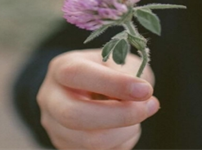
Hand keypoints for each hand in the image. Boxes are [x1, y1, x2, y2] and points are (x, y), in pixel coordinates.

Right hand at [37, 49, 158, 149]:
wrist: (91, 90)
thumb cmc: (108, 72)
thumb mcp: (119, 61)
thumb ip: (128, 73)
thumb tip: (140, 95)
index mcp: (61, 68)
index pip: (78, 74)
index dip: (113, 83)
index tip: (145, 90)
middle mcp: (51, 98)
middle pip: (74, 115)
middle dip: (120, 115)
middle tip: (151, 106)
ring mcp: (55, 127)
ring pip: (90, 141)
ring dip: (125, 131)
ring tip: (139, 114)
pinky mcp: (66, 148)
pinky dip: (122, 142)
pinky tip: (126, 127)